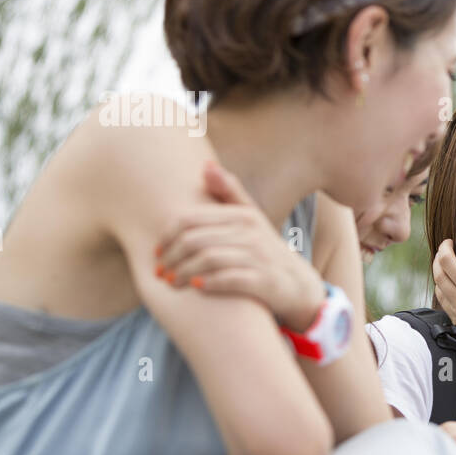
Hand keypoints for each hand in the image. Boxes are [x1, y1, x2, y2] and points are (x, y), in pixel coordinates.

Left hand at [155, 161, 324, 330]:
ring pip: (208, 259)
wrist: (298, 285)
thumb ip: (229, 192)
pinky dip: (209, 284)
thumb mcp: (251, 217)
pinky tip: (197, 288)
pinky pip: (229, 279)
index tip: (157, 251)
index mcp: (242, 215)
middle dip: (171, 258)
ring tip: (172, 282)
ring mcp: (259, 256)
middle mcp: (251, 233)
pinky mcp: (265, 281)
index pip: (189, 220)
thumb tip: (206, 165)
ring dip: (183, 273)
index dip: (166, 236)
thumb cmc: (265, 249)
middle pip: (194, 240)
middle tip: (160, 272)